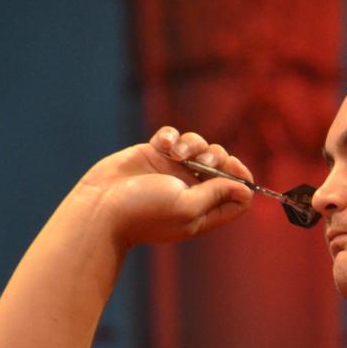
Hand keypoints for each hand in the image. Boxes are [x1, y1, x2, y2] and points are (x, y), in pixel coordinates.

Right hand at [76, 126, 254, 245]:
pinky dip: (171, 136)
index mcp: (205, 211)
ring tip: (175, 154)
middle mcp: (192, 191)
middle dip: (218, 157)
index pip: (239, 195)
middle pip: (224, 166)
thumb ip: (217, 195)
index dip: (242, 179)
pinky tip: (160, 145)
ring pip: (200, 146)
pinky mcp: (154, 155)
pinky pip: (174, 136)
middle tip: (202, 162)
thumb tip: (244, 189)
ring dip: (193, 144)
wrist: (101, 206)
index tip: (232, 168)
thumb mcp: (188, 207)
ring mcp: (173, 171)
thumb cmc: (145, 212)